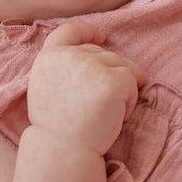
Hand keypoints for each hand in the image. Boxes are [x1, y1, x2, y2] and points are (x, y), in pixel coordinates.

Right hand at [27, 20, 145, 155]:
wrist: (63, 150)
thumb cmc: (58, 128)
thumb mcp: (47, 88)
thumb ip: (63, 68)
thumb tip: (95, 53)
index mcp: (49, 57)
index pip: (69, 32)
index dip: (88, 32)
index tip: (102, 38)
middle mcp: (70, 56)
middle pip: (105, 54)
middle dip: (112, 75)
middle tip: (101, 106)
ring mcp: (92, 66)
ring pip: (123, 67)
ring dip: (123, 89)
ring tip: (106, 113)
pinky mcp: (113, 81)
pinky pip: (134, 82)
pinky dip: (131, 101)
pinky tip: (115, 117)